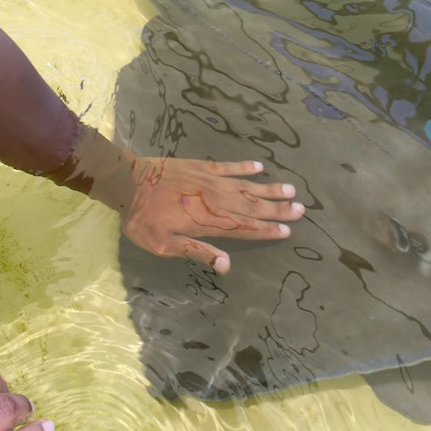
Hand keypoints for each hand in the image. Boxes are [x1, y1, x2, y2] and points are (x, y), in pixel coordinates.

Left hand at [121, 157, 305, 273]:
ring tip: (290, 190)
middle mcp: (216, 201)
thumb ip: (197, 252)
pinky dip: (245, 167)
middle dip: (277, 210)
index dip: (267, 230)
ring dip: (269, 190)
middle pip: (252, 206)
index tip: (288, 231)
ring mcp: (211, 181)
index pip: (245, 228)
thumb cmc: (144, 220)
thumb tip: (227, 265)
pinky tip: (260, 167)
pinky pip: (229, 166)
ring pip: (246, 186)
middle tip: (301, 209)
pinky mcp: (202, 167)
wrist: (129, 182)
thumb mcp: (165, 244)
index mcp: (210, 222)